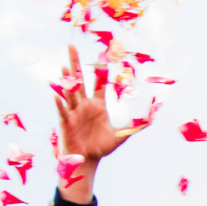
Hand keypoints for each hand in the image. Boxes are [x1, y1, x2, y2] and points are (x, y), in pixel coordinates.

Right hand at [53, 45, 133, 200]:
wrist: (87, 160)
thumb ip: (133, 127)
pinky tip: (56, 95)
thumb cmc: (102, 146)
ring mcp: (74, 112)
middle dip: (76, 63)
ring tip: (65, 66)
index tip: (103, 53)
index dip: (102, 70)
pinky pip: (63, 112)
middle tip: (72, 45)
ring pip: (70, 93)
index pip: (99, 83)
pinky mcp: (66, 123)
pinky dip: (60, 104)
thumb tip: (150, 120)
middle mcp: (84, 104)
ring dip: (67, 80)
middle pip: (80, 80)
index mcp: (98, 105)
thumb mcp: (121, 136)